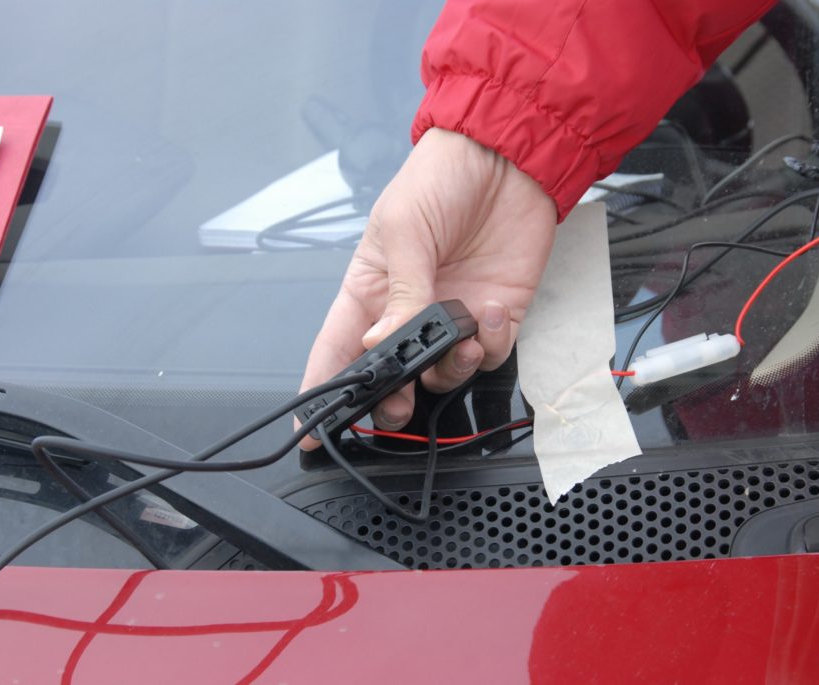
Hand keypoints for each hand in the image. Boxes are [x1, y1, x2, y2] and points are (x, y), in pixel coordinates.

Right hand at [298, 128, 556, 448]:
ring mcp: (452, 316)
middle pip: (392, 376)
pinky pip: (489, 353)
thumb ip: (398, 292)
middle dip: (393, 399)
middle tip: (398, 403)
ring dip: (450, 370)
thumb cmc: (440, 178)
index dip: (323, 389)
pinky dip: (489, 344)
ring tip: (458, 339)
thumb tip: (382, 343)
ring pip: (443, 375)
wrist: (507, 157)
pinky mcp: (495, 315)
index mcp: (371, 288)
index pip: (339, 348)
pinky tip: (490, 310)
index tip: (311, 429)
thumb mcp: (404, 229)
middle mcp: (409, 309)